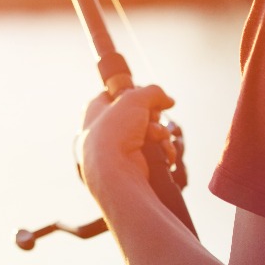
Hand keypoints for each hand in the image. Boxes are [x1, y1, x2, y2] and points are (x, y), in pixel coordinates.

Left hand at [77, 85, 176, 201]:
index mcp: (95, 110)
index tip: (146, 95)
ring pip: (150, 132)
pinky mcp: (134, 164)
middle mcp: (104, 129)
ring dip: (160, 133)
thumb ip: (153, 92)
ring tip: (157, 137)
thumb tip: (169, 101)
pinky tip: (165, 153)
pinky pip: (155, 151)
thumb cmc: (116, 131)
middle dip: (152, 115)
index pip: (114, 94)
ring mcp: (119, 149)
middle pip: (138, 113)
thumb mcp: (134, 99)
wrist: (114, 173)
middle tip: (152, 117)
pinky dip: (163, 150)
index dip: (133, 92)